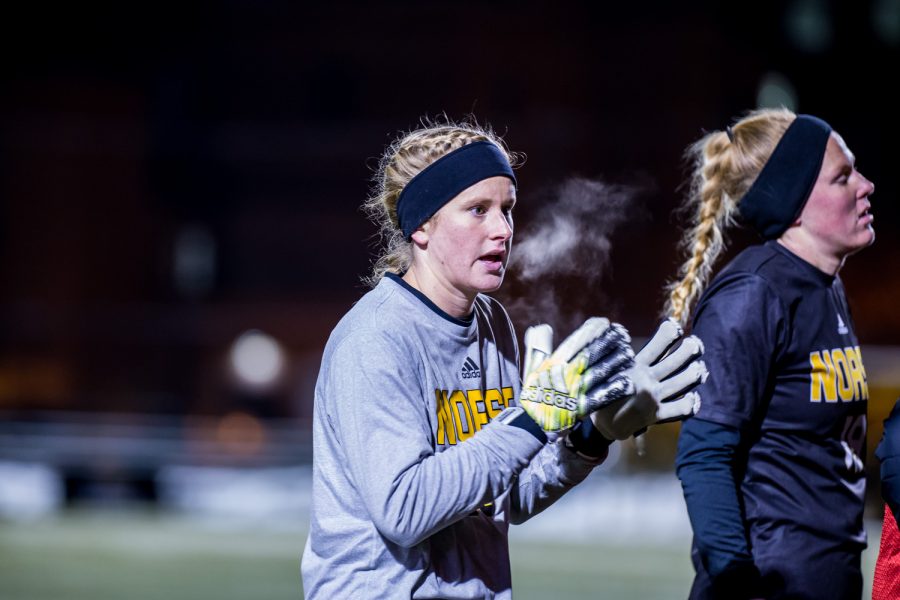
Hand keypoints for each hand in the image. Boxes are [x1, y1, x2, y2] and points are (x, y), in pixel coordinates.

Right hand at [519, 317, 634, 431]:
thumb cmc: (534, 393)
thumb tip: (544, 327)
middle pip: (590, 354)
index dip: (591, 330)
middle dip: (608, 343)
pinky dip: (613, 390)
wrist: (531, 423)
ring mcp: (574, 391)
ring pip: (598, 373)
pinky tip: (627, 382)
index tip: (606, 323)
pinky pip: (599, 398)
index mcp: (554, 362)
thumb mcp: (532, 367)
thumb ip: (538, 345)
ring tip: (629, 354)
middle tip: (624, 335)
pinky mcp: (580, 409)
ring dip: (614, 363)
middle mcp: (565, 374)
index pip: (575, 341)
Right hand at [590, 318, 705, 439]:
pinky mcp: (658, 416)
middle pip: (676, 362)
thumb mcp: (607, 369)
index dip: (669, 333)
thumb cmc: (602, 391)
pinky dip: (692, 402)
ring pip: (684, 382)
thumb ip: (617, 354)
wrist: (602, 424)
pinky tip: (693, 396)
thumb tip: (618, 331)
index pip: (656, 347)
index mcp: (635, 368)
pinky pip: (682, 408)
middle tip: (696, 344)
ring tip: (699, 367)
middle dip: (690, 349)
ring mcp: (654, 399)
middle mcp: (647, 382)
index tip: (675, 326)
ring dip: (696, 373)